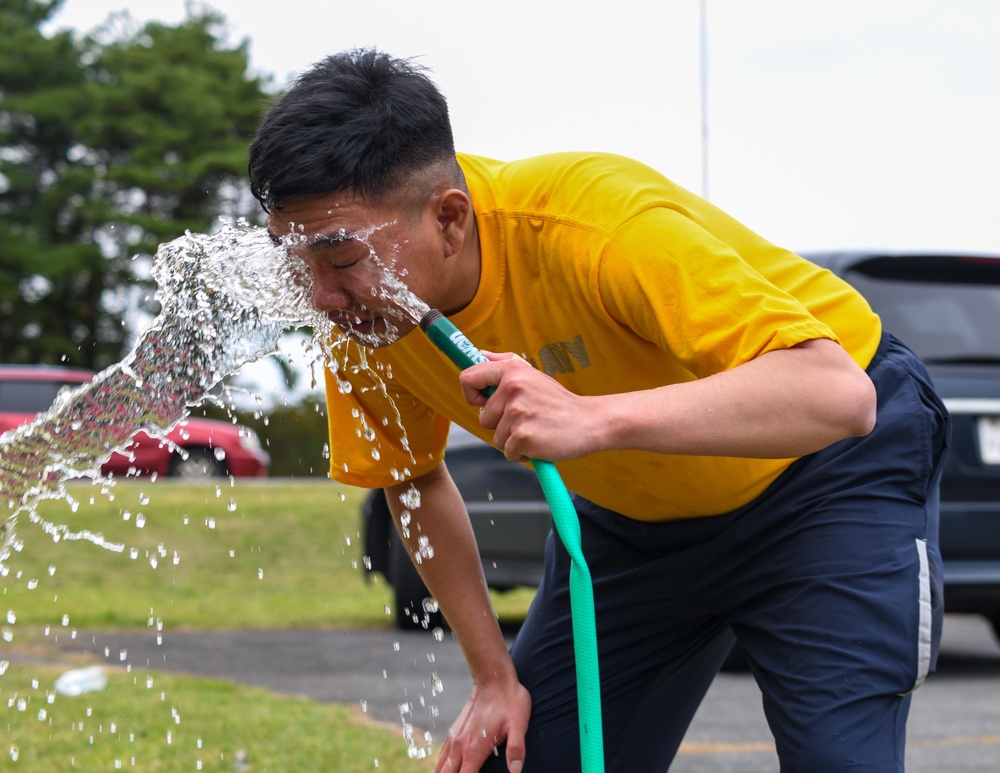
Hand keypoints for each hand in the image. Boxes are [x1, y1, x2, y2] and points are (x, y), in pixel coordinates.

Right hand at [435, 677, 531, 771]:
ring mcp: (455, 739)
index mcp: (474, 749)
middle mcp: (460, 746)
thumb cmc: (510, 700)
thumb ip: (516, 748)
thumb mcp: (519, 723)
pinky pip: (442, 758)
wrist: (494, 677)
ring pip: (440, 769)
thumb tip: (516, 772)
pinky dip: (440, 771)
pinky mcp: (454, 732)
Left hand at [460, 352, 602, 461]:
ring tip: (536, 429)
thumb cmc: (558, 403)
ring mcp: (517, 413)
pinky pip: (508, 452)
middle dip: (501, 425)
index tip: (483, 402)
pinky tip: (539, 442)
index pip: (468, 378)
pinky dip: (521, 453)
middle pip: (483, 418)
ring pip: (496, 437)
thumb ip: (505, 363)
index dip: (471, 394)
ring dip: (513, 440)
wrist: (589, 422)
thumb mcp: (533, 375)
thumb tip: (479, 354)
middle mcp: (512, 389)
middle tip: (528, 419)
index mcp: (512, 371)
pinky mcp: (523, 437)